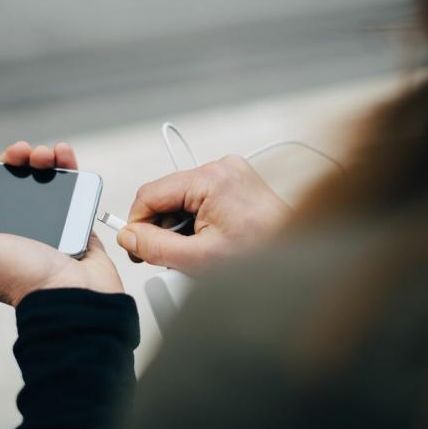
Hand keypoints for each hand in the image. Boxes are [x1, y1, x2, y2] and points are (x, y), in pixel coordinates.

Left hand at [0, 142, 122, 306]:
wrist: (78, 293)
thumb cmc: (24, 278)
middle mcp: (15, 230)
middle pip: (6, 183)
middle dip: (8, 160)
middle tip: (13, 153)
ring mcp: (46, 224)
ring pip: (37, 179)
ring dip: (38, 158)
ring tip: (41, 154)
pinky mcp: (73, 220)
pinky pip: (69, 185)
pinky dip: (67, 165)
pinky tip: (63, 153)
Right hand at [117, 155, 290, 273]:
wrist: (300, 260)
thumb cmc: (262, 256)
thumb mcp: (198, 258)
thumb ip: (154, 246)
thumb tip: (128, 235)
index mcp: (211, 178)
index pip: (150, 193)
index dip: (137, 223)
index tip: (136, 246)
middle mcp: (221, 168)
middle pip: (166, 196)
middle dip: (163, 227)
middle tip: (173, 256)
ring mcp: (231, 173)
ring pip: (182, 199)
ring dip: (180, 227)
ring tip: (198, 252)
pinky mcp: (237, 183)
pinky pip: (200, 199)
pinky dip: (196, 222)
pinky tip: (209, 242)